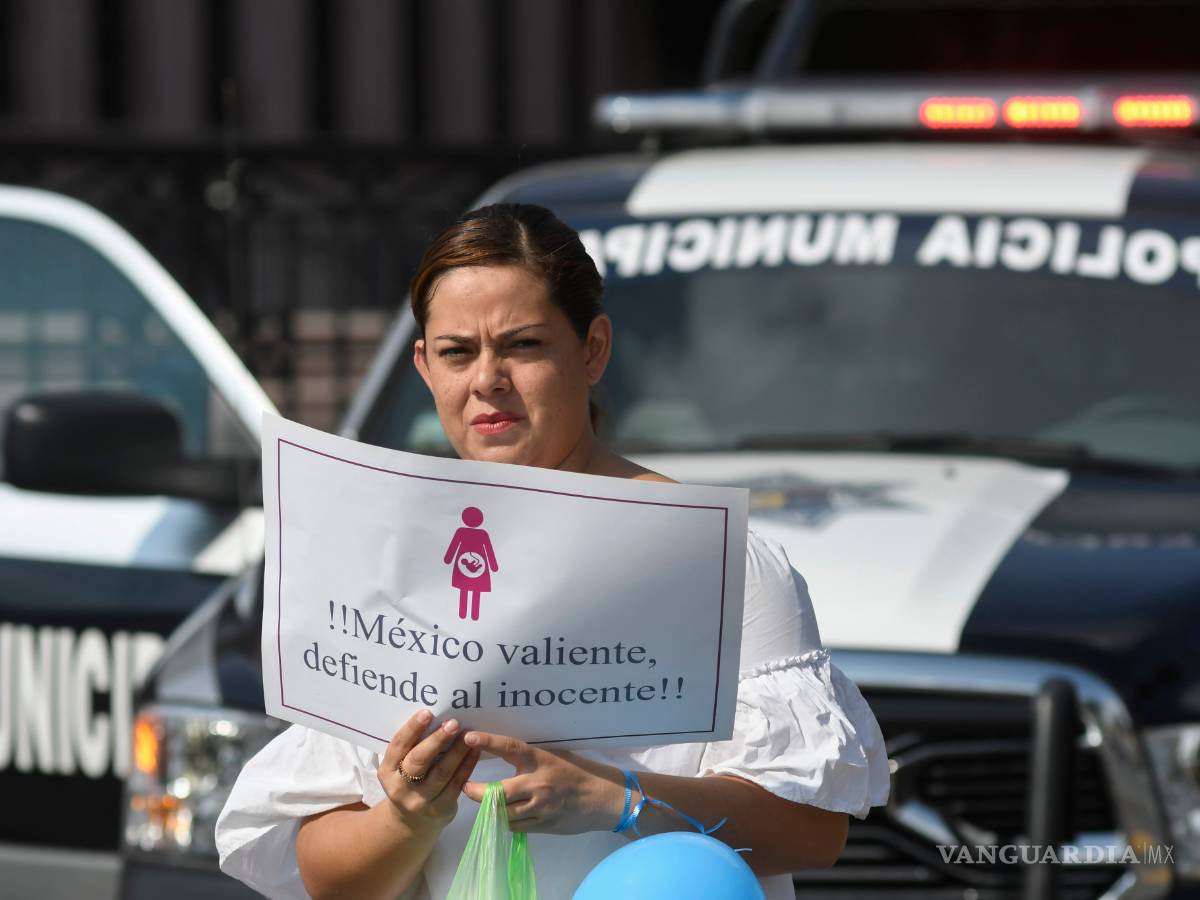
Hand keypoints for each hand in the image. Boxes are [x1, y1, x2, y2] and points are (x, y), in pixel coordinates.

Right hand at [378, 711, 480, 833]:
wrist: (411, 821)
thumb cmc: (408, 781)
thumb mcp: (401, 767)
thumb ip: (412, 747)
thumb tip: (436, 716)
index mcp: (387, 771)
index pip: (398, 746)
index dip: (412, 729)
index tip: (427, 713)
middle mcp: (400, 787)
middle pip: (419, 760)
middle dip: (437, 740)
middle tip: (453, 723)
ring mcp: (420, 801)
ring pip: (442, 772)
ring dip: (457, 751)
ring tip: (469, 734)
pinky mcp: (440, 809)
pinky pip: (456, 784)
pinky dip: (467, 766)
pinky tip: (475, 751)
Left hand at [461, 731, 623, 833]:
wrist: (603, 797)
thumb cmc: (578, 771)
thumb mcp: (554, 756)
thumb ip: (530, 758)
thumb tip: (502, 753)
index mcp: (541, 760)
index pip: (510, 748)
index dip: (489, 741)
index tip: (469, 737)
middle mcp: (538, 784)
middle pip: (498, 793)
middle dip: (476, 792)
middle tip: (466, 787)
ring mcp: (540, 807)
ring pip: (503, 813)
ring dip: (491, 809)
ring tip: (485, 802)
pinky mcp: (543, 825)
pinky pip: (516, 826)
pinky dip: (507, 821)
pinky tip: (505, 815)